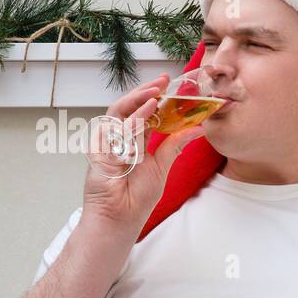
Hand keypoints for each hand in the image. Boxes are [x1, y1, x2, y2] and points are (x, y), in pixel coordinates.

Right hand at [82, 73, 207, 235]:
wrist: (122, 217)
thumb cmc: (137, 196)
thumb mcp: (162, 165)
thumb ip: (175, 144)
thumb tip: (198, 127)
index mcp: (132, 139)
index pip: (142, 111)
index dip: (155, 96)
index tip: (169, 83)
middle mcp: (117, 137)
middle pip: (128, 106)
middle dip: (145, 91)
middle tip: (163, 81)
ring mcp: (106, 142)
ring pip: (119, 112)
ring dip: (138, 100)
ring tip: (157, 92)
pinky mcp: (98, 150)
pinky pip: (117, 131)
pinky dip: (134, 120)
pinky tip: (148, 110)